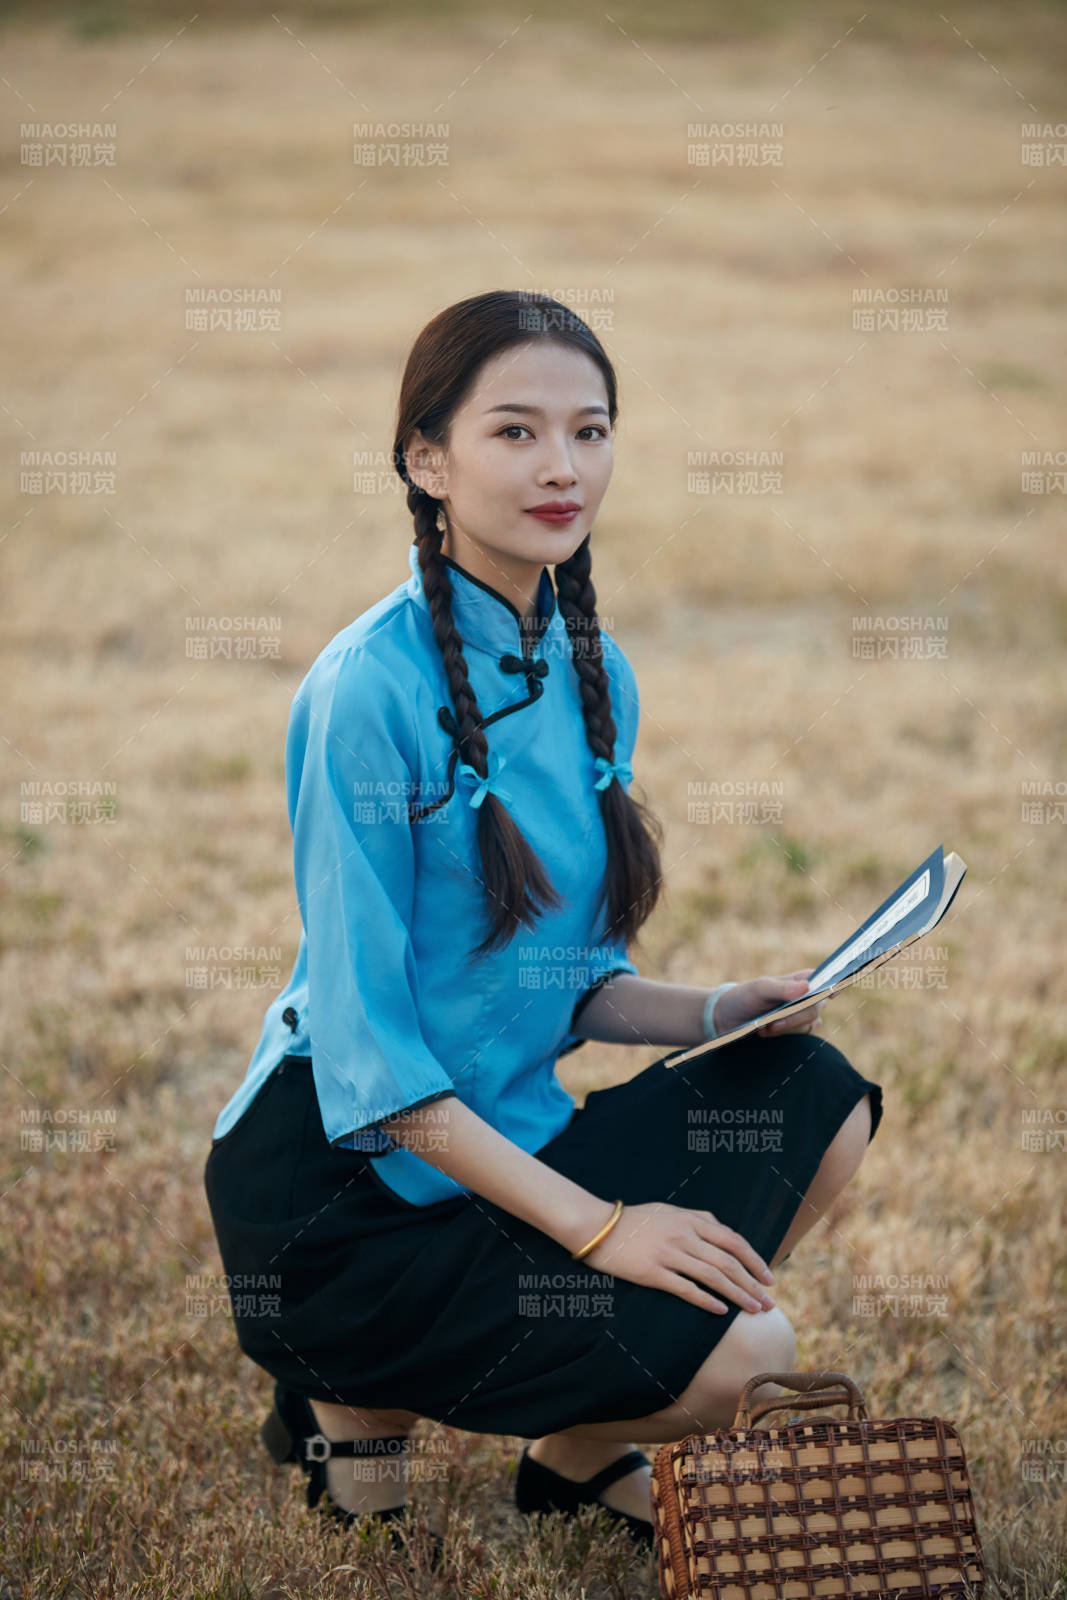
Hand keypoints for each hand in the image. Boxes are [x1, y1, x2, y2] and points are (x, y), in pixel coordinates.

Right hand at [580, 1200, 776, 1316]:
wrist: (597, 1226)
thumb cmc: (634, 1219)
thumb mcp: (669, 1211)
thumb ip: (696, 1219)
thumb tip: (722, 1232)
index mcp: (690, 1219)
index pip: (733, 1240)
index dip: (754, 1260)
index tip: (768, 1278)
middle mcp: (684, 1235)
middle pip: (728, 1261)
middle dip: (753, 1283)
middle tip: (769, 1302)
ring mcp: (669, 1253)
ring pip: (713, 1276)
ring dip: (737, 1295)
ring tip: (754, 1310)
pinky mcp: (653, 1272)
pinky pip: (686, 1288)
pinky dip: (707, 1301)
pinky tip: (721, 1311)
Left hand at [714, 968, 827, 1039]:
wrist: (729, 1019)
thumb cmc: (745, 997)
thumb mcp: (759, 989)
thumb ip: (781, 988)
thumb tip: (808, 987)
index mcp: (801, 980)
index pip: (825, 980)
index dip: (833, 985)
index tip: (832, 994)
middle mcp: (807, 997)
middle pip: (816, 1008)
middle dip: (795, 1017)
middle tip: (772, 1023)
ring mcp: (804, 1016)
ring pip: (810, 1025)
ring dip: (788, 1029)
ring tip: (764, 1028)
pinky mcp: (797, 1032)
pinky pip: (802, 1038)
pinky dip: (786, 1037)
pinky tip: (766, 1034)